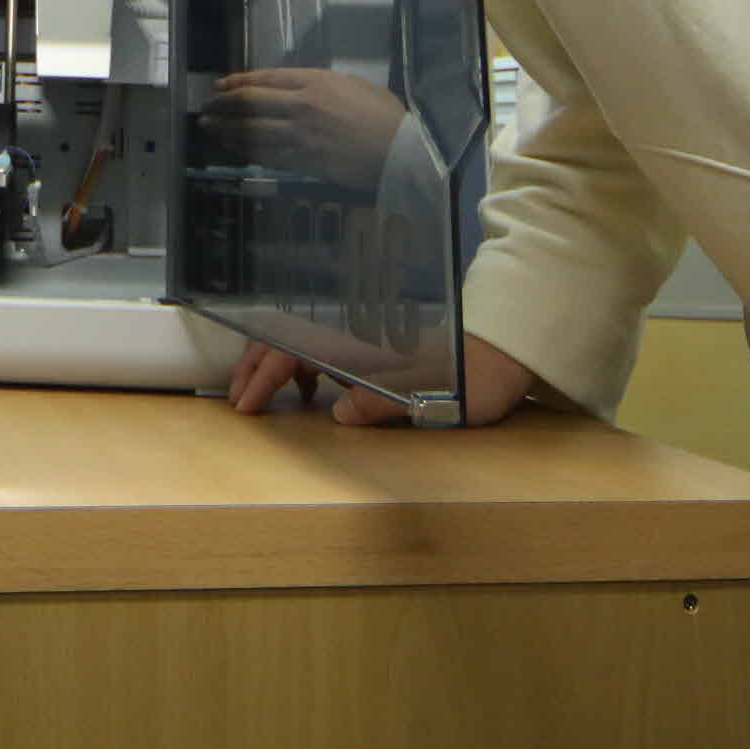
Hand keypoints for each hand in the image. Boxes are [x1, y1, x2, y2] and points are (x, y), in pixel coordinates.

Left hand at [202, 67, 408, 181]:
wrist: (400, 152)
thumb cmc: (385, 116)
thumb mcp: (355, 85)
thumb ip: (324, 84)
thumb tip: (302, 87)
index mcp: (315, 81)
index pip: (265, 79)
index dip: (238, 82)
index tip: (221, 85)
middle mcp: (302, 105)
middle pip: (251, 103)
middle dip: (224, 104)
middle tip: (208, 106)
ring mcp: (300, 135)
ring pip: (252, 131)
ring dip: (227, 129)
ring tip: (210, 127)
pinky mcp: (303, 161)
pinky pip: (267, 154)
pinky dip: (246, 151)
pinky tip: (234, 148)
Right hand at [224, 330, 552, 426]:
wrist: (511, 349)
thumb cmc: (476, 374)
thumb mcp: (434, 395)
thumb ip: (383, 402)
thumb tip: (337, 413)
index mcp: (364, 345)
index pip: (296, 351)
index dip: (264, 376)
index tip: (245, 405)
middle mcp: (359, 335)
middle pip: (290, 340)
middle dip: (256, 366)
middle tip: (238, 399)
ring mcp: (367, 338)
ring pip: (304, 342)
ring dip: (275, 364)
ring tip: (261, 394)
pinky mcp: (379, 344)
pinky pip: (326, 347)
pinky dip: (305, 364)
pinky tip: (312, 390)